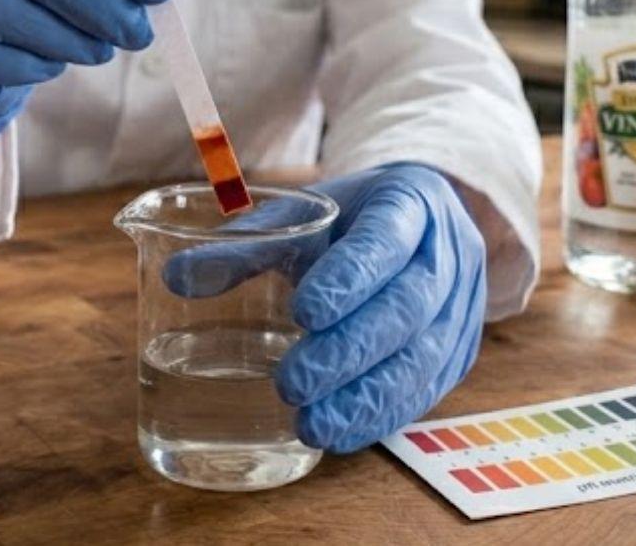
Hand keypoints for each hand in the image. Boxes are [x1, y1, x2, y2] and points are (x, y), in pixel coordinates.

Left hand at [164, 164, 486, 452]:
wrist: (422, 225)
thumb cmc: (351, 221)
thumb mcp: (303, 215)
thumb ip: (243, 246)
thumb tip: (174, 276)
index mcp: (412, 203)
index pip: (385, 241)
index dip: (349, 278)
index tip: (302, 313)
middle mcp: (448, 254)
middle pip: (406, 307)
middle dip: (348, 351)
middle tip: (289, 383)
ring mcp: (461, 307)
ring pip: (421, 357)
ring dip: (364, 397)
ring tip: (309, 424)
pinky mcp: (458, 353)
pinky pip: (426, 390)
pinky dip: (380, 416)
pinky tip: (339, 434)